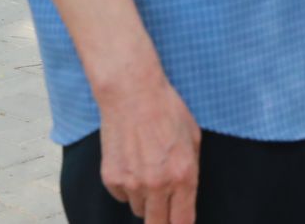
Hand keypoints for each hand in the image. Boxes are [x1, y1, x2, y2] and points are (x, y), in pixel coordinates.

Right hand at [97, 70, 201, 223]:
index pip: (183, 221)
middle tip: (163, 210)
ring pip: (140, 210)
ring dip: (145, 199)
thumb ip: (192, 170)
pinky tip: (132, 162)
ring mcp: (132, 184)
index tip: (179, 223)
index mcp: (183, 175)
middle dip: (162, 221)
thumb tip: (187, 196)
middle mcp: (158, 185)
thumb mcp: (193, 138)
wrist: (132, 93)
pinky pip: (122, 196)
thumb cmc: (167, 110)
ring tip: (147, 170)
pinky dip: (127, 187)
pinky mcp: (112, 179)